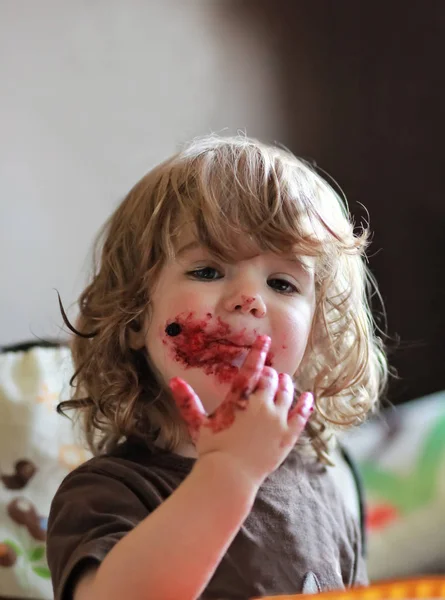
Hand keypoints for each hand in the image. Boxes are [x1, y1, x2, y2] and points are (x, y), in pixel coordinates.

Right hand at [169, 335, 313, 487]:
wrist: (230, 478)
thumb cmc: (211, 450)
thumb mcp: (197, 424)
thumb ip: (187, 401)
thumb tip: (174, 380)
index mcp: (239, 400)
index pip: (251, 369)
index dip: (258, 352)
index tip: (265, 338)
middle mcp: (261, 406)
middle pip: (272, 379)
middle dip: (271, 374)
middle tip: (269, 374)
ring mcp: (277, 420)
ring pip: (288, 392)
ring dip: (286, 384)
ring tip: (285, 381)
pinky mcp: (288, 435)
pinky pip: (301, 414)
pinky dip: (305, 403)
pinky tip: (308, 396)